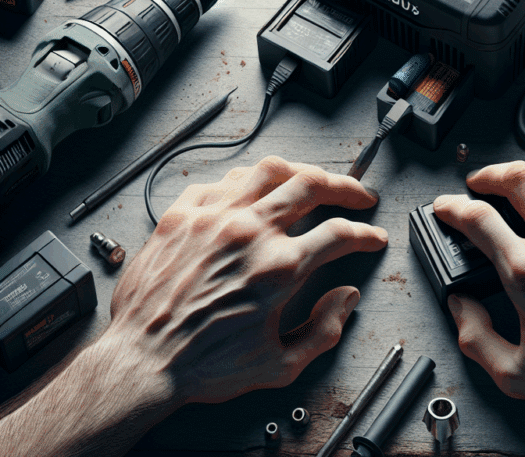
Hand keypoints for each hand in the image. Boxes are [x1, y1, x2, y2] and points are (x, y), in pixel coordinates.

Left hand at [103, 156, 387, 404]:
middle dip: (345, 187)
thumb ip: (324, 331)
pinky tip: (251, 191)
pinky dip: (244, 181)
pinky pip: (220, 181)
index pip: (339, 234)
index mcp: (277, 269)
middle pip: (311, 185)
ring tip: (310, 178)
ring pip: (267, 170)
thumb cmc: (201, 365)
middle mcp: (249, 233)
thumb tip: (345, 299)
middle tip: (355, 194)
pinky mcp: (182, 215)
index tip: (371, 236)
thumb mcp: (279, 366)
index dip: (365, 233)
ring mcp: (213, 218)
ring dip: (298, 170)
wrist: (140, 363)